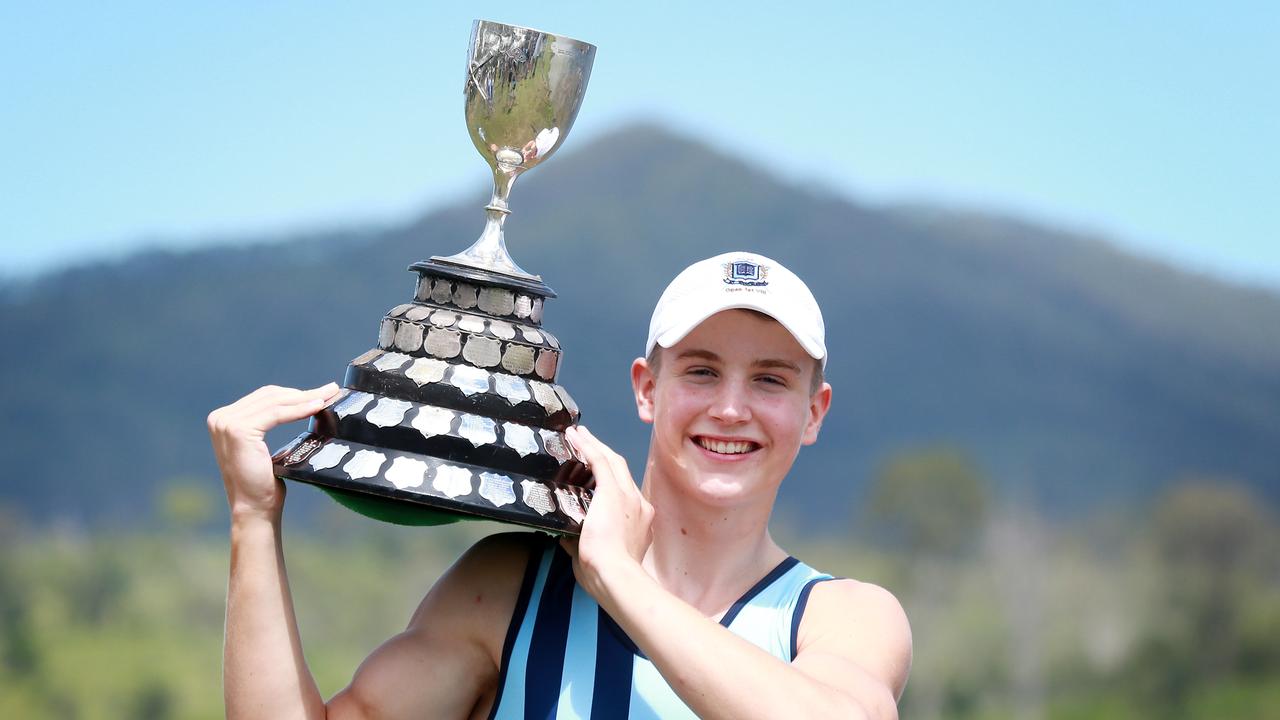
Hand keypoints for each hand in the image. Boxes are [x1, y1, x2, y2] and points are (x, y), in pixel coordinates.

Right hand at [207, 383, 339, 521]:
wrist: (254, 508)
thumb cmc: (263, 483)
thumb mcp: (262, 448)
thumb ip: (266, 423)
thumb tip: (296, 402)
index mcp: (223, 419)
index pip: (264, 398)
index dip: (294, 393)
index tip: (321, 392)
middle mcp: (220, 418)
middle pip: (270, 396)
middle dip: (303, 393)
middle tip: (330, 390)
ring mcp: (226, 423)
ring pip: (275, 402)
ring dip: (305, 398)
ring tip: (328, 396)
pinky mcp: (238, 430)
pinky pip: (276, 413)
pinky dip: (299, 409)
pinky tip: (317, 406)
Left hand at [560, 425, 653, 596]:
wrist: (616, 576)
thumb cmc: (606, 576)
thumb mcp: (593, 557)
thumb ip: (580, 543)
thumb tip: (564, 535)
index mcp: (638, 522)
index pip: (624, 493)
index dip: (610, 480)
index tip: (596, 476)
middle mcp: (639, 505)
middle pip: (622, 471)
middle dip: (605, 455)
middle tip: (588, 443)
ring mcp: (628, 497)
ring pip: (613, 462)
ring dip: (595, 446)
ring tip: (580, 435)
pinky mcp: (613, 491)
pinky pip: (600, 460)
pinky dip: (587, 446)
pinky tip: (575, 436)